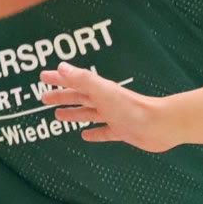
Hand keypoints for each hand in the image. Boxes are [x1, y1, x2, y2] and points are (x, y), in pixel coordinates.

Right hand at [38, 62, 173, 150]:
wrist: (159, 125)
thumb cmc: (132, 107)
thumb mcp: (103, 91)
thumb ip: (83, 79)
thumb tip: (61, 67)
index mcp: (100, 90)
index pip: (74, 82)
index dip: (59, 79)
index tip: (43, 77)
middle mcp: (106, 101)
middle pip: (79, 97)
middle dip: (62, 97)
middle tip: (44, 97)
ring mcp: (114, 116)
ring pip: (88, 113)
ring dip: (73, 113)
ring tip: (57, 116)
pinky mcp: (122, 131)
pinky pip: (103, 132)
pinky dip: (93, 133)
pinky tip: (85, 136)